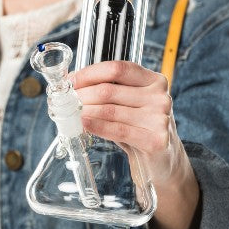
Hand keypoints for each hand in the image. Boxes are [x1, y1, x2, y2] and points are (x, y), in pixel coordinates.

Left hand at [70, 60, 185, 185]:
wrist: (163, 159)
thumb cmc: (140, 127)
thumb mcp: (129, 103)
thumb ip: (108, 89)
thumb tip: (71, 80)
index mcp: (154, 80)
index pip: (117, 69)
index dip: (89, 73)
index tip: (71, 81)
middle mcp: (160, 96)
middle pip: (109, 90)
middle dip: (81, 95)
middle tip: (66, 101)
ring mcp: (159, 118)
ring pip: (110, 110)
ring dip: (85, 111)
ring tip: (71, 113)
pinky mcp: (154, 140)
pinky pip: (117, 130)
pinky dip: (97, 126)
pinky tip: (84, 124)